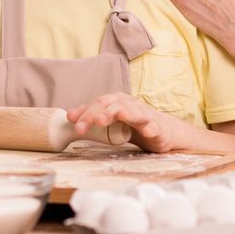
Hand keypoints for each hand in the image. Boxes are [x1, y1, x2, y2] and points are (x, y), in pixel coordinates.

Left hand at [66, 93, 183, 153]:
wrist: (165, 132)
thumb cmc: (135, 125)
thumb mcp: (111, 120)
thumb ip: (92, 116)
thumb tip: (69, 115)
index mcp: (118, 101)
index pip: (99, 103)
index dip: (85, 113)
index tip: (75, 126)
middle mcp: (130, 104)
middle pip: (112, 105)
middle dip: (97, 115)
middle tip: (84, 127)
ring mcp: (145, 115)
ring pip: (133, 112)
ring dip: (123, 113)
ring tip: (112, 117)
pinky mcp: (157, 128)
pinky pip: (153, 127)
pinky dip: (150, 127)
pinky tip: (146, 131)